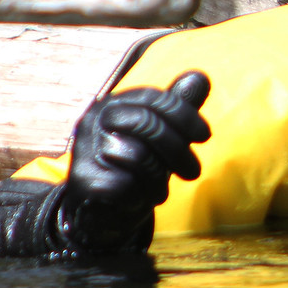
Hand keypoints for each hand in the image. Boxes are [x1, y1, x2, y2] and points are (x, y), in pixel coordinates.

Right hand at [58, 72, 210, 252]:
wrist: (99, 210)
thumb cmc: (137, 166)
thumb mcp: (163, 135)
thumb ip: (179, 107)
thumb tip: (199, 76)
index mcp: (115, 103)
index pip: (155, 99)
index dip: (186, 116)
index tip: (205, 136)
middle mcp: (94, 120)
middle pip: (147, 124)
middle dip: (178, 150)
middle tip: (193, 172)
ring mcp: (84, 149)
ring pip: (138, 157)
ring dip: (159, 179)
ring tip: (159, 189)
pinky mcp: (82, 179)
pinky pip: (125, 184)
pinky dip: (142, 195)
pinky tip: (140, 198)